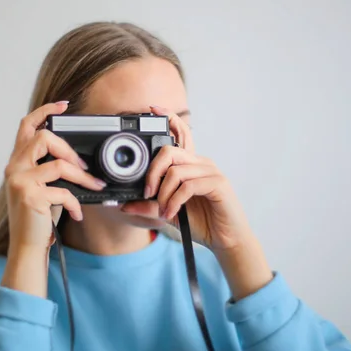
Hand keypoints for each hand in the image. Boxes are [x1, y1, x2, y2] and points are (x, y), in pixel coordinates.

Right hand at [4, 101, 105, 251]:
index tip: (63, 105)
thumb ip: (50, 168)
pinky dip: (75, 203)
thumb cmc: (37, 217)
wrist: (26, 246)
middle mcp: (14, 168)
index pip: (26, 126)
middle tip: (84, 167)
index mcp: (17, 162)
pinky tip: (77, 213)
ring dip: (83, 177)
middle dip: (70, 150)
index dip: (45, 111)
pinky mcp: (30, 197)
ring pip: (59, 164)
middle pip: (44, 138)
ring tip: (94, 187)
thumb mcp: (42, 187)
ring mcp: (20, 181)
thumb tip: (77, 158)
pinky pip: (63, 191)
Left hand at [121, 106, 272, 298]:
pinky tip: (171, 213)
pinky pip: (188, 186)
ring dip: (163, 194)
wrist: (226, 240)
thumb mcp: (168, 213)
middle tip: (147, 194)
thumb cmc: (201, 223)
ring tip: (163, 211)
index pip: (180, 134)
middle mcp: (201, 163)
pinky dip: (174, 201)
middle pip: (169, 152)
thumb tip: (125, 205)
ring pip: (176, 171)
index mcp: (190, 165)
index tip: (153, 109)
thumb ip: (149, 206)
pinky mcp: (218, 184)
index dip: (169, 119)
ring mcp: (211, 172)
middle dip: (152, 173)